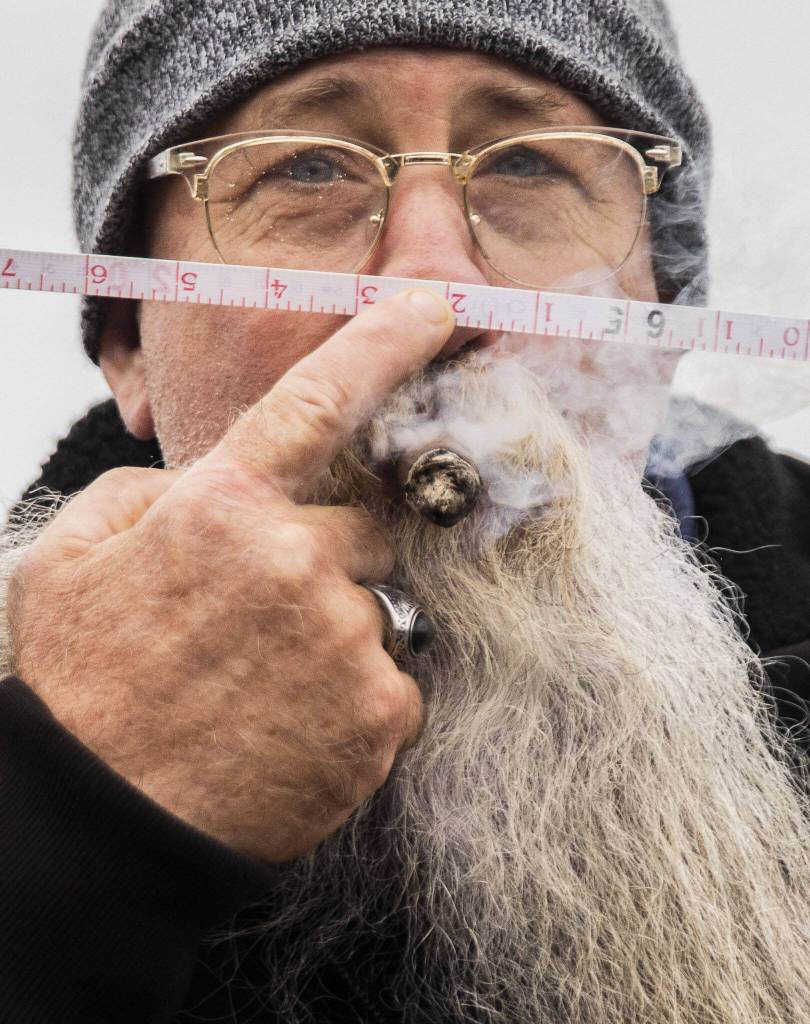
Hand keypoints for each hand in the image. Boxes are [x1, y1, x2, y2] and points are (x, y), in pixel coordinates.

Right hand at [8, 289, 454, 861]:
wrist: (102, 821)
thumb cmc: (82, 685)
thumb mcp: (71, 558)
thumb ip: (149, 494)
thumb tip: (206, 483)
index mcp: (222, 506)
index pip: (320, 398)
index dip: (384, 343)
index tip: (434, 309)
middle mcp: (296, 559)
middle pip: (366, 527)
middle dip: (330, 558)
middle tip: (264, 618)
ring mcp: (345, 638)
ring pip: (378, 605)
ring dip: (337, 631)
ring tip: (266, 683)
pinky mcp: (379, 712)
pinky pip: (395, 675)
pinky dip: (356, 694)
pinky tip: (293, 724)